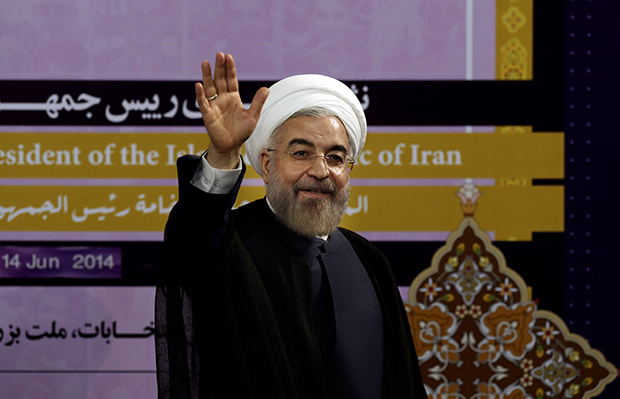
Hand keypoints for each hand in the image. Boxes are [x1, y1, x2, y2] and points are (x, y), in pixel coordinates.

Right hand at [195, 53, 268, 168]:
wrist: (231, 146)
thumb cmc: (241, 131)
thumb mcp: (253, 116)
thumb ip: (258, 103)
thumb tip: (266, 89)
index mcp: (233, 97)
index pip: (231, 80)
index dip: (230, 69)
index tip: (229, 57)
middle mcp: (222, 98)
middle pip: (220, 80)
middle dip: (219, 67)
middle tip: (219, 54)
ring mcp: (214, 105)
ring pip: (209, 88)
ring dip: (207, 76)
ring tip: (205, 63)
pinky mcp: (208, 115)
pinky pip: (203, 103)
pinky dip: (200, 95)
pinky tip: (198, 85)